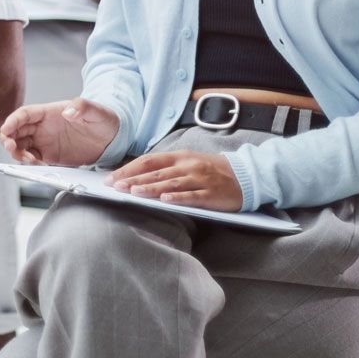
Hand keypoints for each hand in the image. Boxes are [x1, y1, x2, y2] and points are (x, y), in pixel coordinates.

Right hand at [0, 97, 118, 165]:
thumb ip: (82, 107)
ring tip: (27, 160)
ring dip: (18, 154)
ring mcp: (45, 142)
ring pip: (22, 147)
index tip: (6, 129)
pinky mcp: (51, 157)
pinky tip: (37, 167)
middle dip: (9, 139)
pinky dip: (31, 164)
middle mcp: (43, 127)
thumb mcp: (96, 111)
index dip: (12, 121)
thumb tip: (68, 111)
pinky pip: (34, 160)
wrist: (113, 139)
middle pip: (17, 131)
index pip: (24, 114)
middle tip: (11, 148)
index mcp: (49, 112)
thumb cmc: (104, 120)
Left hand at [110, 150, 242, 211]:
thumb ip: (166, 169)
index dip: (129, 169)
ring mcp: (200, 179)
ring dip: (151, 188)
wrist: (246, 175)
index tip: (112, 178)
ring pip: (171, 183)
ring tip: (133, 192)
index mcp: (179, 157)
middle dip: (133, 179)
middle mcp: (188, 165)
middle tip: (116, 187)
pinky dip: (178, 197)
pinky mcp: (212, 193)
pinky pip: (193, 196)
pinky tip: (165, 200)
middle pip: (156, 172)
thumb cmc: (211, 170)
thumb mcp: (187, 163)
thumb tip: (136, 176)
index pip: (148, 161)